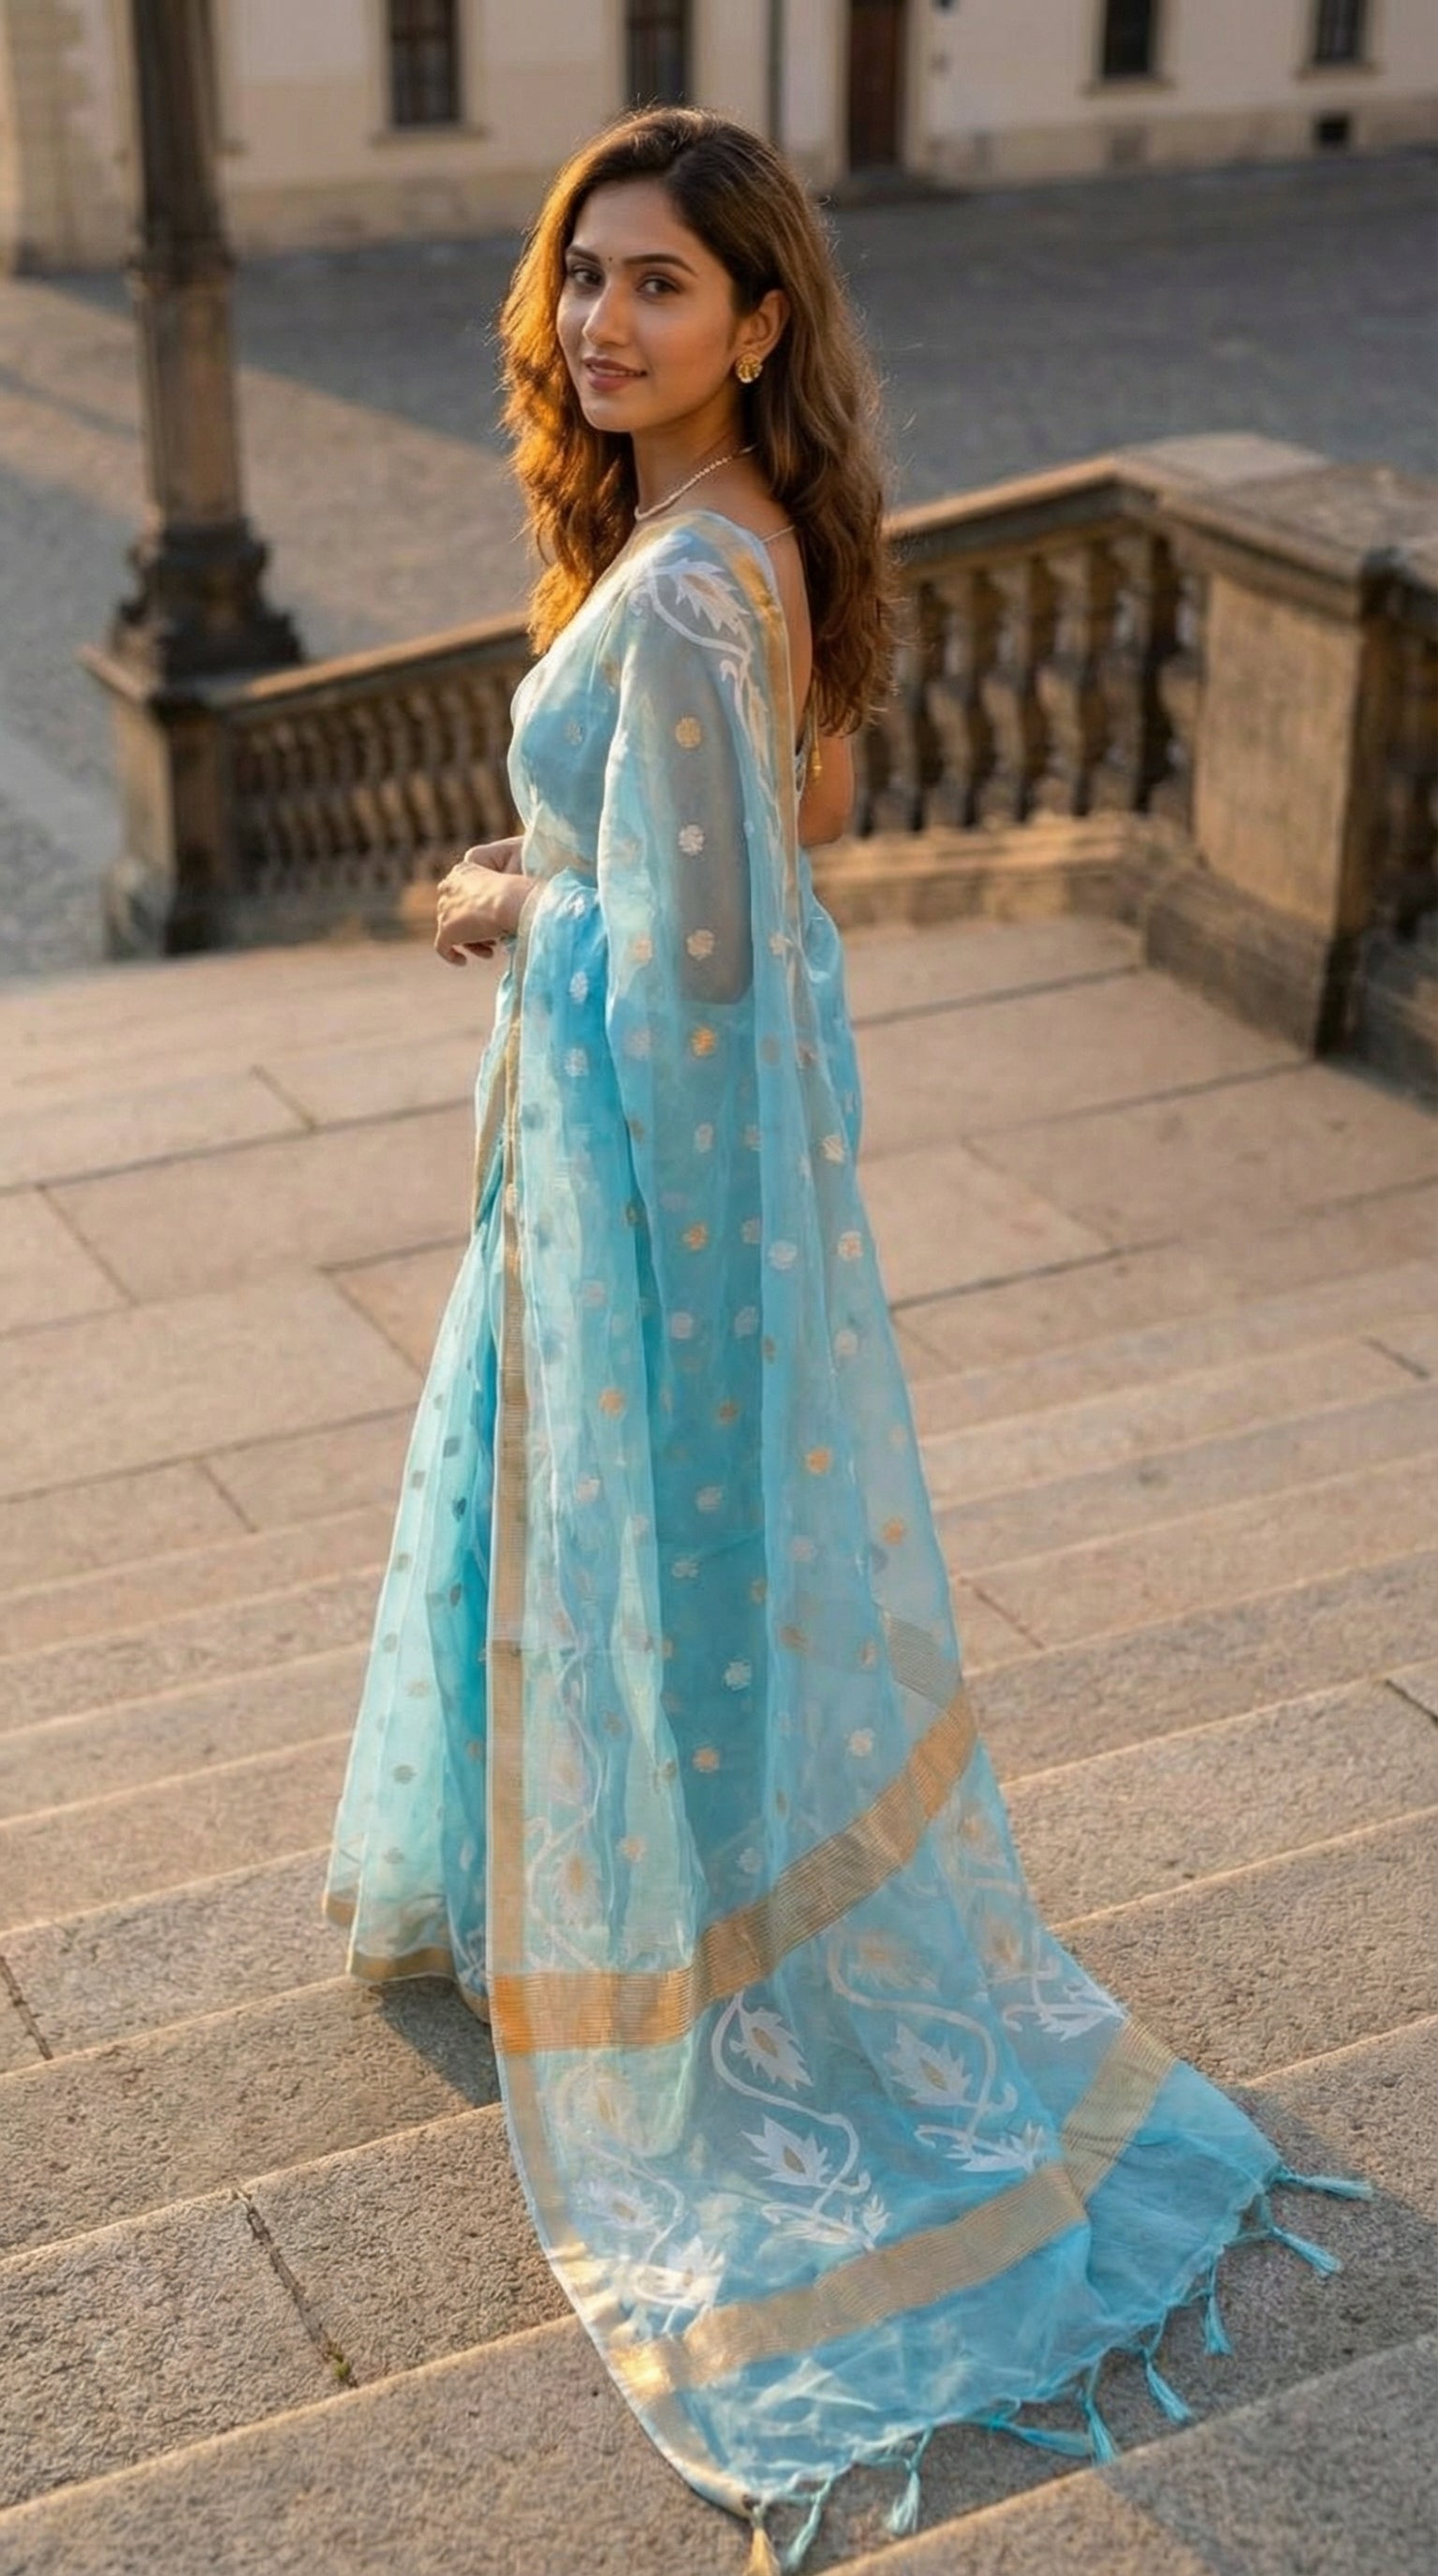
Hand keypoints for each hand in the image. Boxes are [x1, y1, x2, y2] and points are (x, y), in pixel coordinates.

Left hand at [434, 841, 525, 963]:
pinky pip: (442, 947)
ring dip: (470, 942)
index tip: (487, 921)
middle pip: (454, 913)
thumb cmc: (517, 894)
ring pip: (452, 931)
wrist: (510, 900)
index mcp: (461, 871)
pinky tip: (463, 961)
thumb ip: (496, 899)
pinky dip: (451, 955)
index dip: (472, 910)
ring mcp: (445, 909)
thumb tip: (501, 920)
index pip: (459, 893)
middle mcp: (448, 887)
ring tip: (490, 951)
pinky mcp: (446, 929)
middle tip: (493, 940)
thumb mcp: (505, 889)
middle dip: (472, 928)